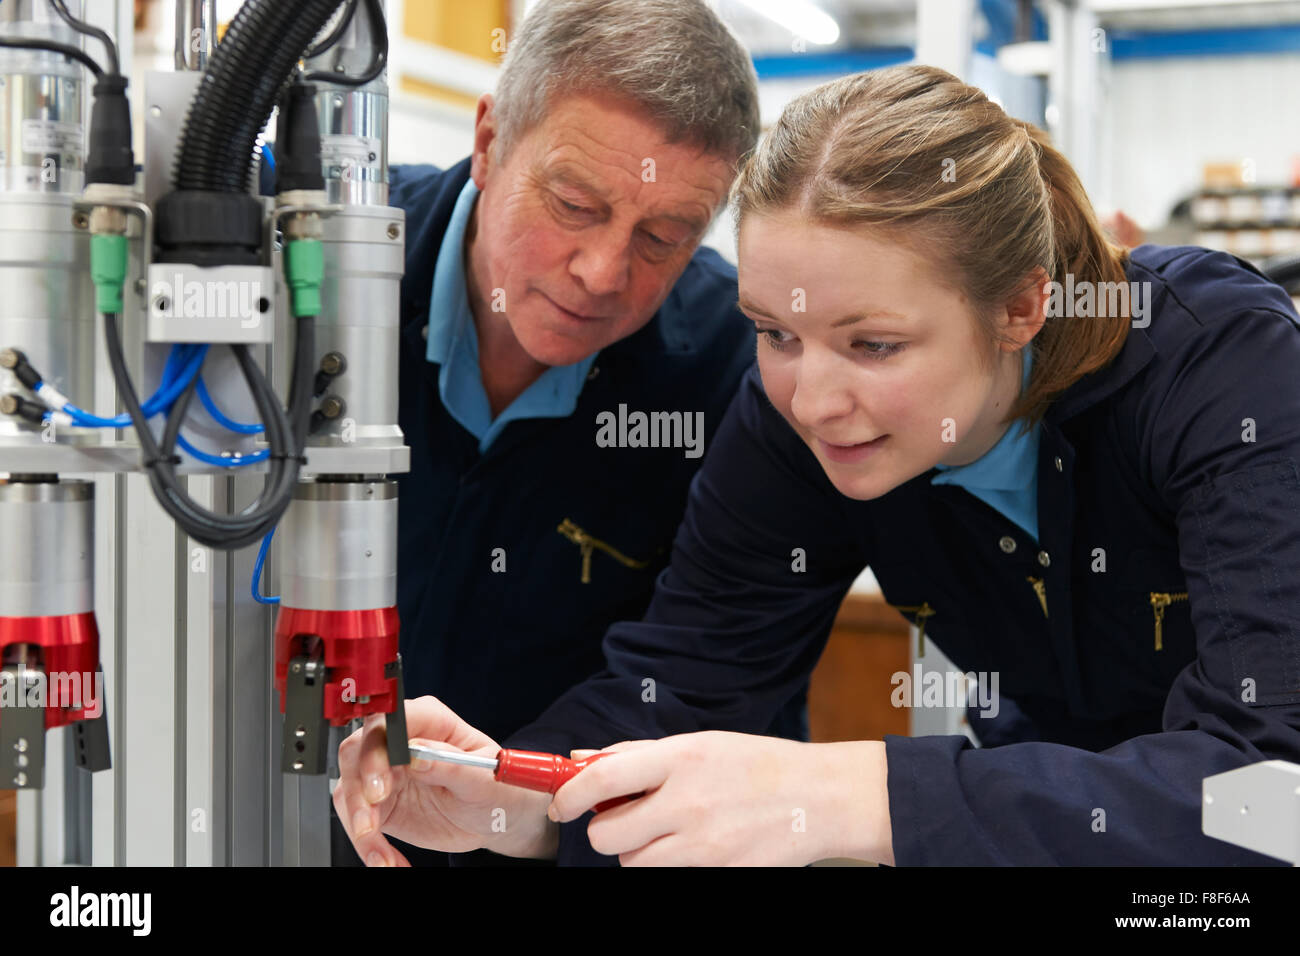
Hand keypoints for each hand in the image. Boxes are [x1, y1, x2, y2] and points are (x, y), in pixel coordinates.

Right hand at [333, 695, 557, 865]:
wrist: (495, 817)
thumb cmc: (496, 786)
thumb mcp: (484, 778)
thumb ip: (451, 765)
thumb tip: (418, 755)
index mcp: (428, 721)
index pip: (389, 721)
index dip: (376, 750)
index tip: (380, 785)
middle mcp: (401, 742)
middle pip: (357, 752)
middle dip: (359, 789)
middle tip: (370, 823)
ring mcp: (387, 772)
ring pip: (350, 790)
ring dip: (359, 825)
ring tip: (382, 856)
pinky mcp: (381, 803)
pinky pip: (358, 820)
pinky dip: (367, 845)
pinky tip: (387, 860)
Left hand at [548, 731, 892, 865]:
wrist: (820, 798)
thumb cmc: (756, 765)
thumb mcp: (699, 744)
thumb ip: (637, 755)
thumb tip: (581, 760)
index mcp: (681, 759)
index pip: (602, 780)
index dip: (569, 796)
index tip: (561, 804)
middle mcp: (688, 803)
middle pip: (609, 836)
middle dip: (607, 830)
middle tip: (626, 818)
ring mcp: (705, 847)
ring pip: (634, 864)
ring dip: (640, 851)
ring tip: (672, 830)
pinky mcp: (721, 874)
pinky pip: (670, 879)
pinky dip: (671, 867)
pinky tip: (696, 846)